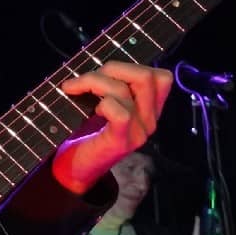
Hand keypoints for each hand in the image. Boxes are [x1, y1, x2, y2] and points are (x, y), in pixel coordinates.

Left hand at [52, 60, 172, 194]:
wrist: (74, 169)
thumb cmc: (85, 132)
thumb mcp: (105, 104)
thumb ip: (114, 86)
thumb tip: (103, 65)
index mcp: (150, 110)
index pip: (161, 77)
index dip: (132, 67)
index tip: (106, 76)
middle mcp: (150, 121)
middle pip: (147, 76)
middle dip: (112, 68)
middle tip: (85, 80)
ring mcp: (139, 133)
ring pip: (125, 90)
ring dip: (94, 82)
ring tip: (76, 90)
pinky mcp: (122, 142)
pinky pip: (120, 113)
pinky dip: (103, 104)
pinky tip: (92, 111)